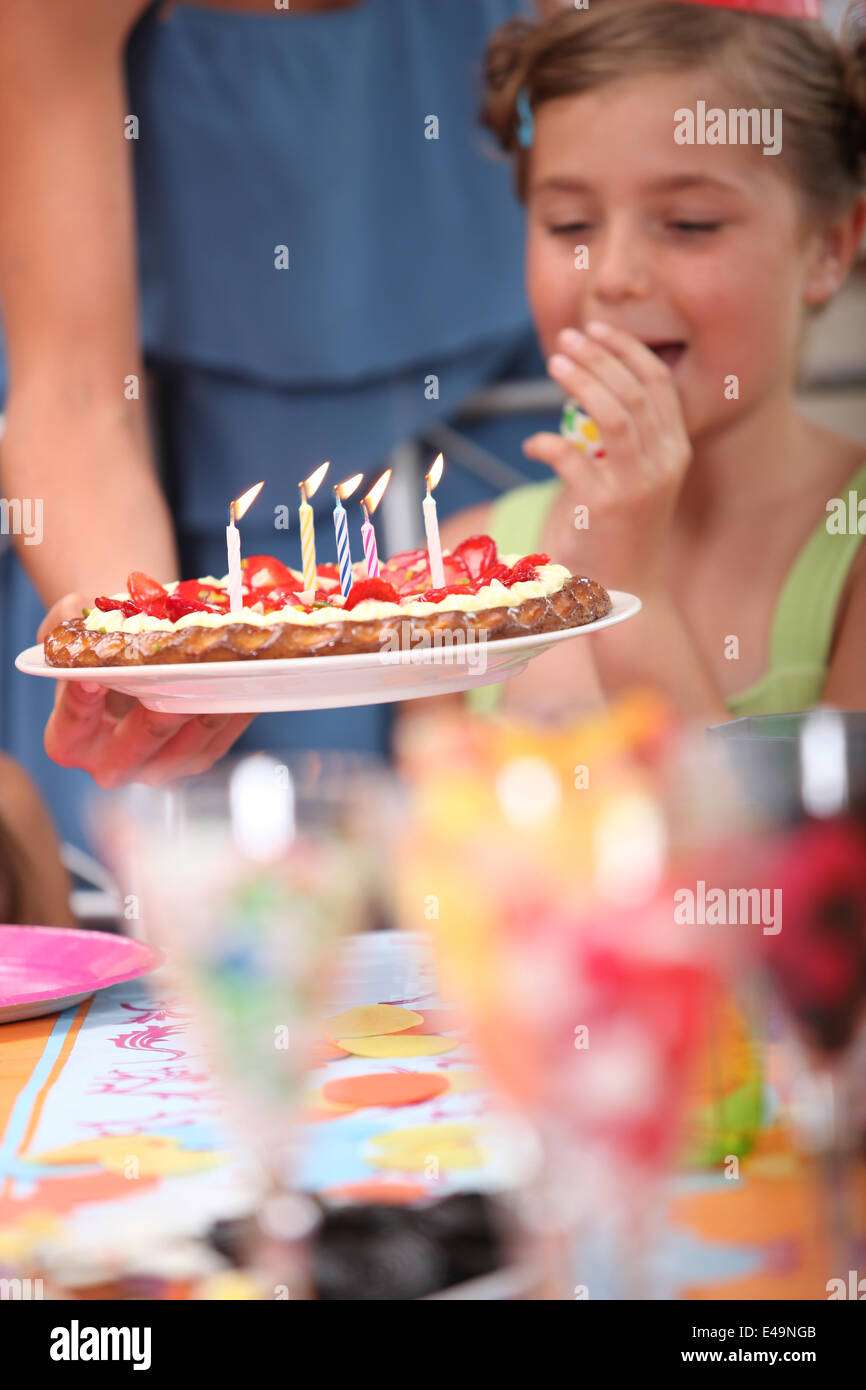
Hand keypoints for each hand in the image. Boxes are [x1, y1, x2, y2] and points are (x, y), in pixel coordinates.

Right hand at [39, 594, 254, 787]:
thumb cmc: (101, 651)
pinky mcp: (196, 761)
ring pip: (189, 742)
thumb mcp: (75, 633)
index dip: (80, 704)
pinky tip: (245, 683)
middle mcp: (112, 763)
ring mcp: (158, 769)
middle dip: (163, 709)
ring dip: (209, 706)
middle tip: (181, 677)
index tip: (93, 677)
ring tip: (225, 673)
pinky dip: (234, 712)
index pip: (72, 726)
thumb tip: (76, 613)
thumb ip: (64, 624)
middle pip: (141, 739)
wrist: (133, 665)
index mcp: (71, 740)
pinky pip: (220, 740)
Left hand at [523, 322, 691, 592]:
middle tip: (565, 340)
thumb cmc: (623, 527)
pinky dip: (549, 445)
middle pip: (635, 391)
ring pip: (613, 415)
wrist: (627, 587)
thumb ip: (624, 435)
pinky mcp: (608, 508)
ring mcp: (639, 486)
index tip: (596, 330)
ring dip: (581, 382)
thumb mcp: (636, 475)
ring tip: (554, 363)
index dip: (627, 350)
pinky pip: (574, 460)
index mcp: (676, 450)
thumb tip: (588, 384)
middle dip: (598, 357)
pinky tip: (532, 445)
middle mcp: (665, 464)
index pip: (658, 383)